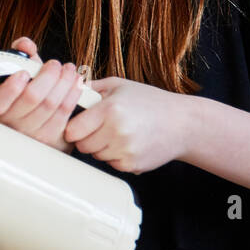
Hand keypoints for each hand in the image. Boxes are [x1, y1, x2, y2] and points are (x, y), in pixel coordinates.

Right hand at [0, 37, 83, 151]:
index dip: (11, 87)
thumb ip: (21, 56)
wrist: (42, 123)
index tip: (23, 73)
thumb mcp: (22, 74)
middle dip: (48, 75)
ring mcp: (33, 134)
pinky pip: (65, 111)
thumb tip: (25, 44)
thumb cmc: (29, 94)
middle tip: (54, 64)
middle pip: (33, 97)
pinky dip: (73, 93)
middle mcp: (13, 124)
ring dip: (65, 81)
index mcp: (0, 107)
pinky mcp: (53, 138)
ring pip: (52, 103)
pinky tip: (75, 82)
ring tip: (68, 69)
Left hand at [63, 77, 193, 173]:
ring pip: (95, 156)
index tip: (80, 124)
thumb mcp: (120, 85)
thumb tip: (66, 87)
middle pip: (81, 145)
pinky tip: (129, 144)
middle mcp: (116, 131)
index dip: (73, 128)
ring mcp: (125, 150)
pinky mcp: (132, 165)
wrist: (183, 123)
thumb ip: (91, 87)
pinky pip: (111, 164)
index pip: (72, 130)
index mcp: (109, 110)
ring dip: (101, 147)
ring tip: (119, 133)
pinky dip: (115, 157)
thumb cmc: (149, 101)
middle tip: (101, 128)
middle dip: (86, 138)